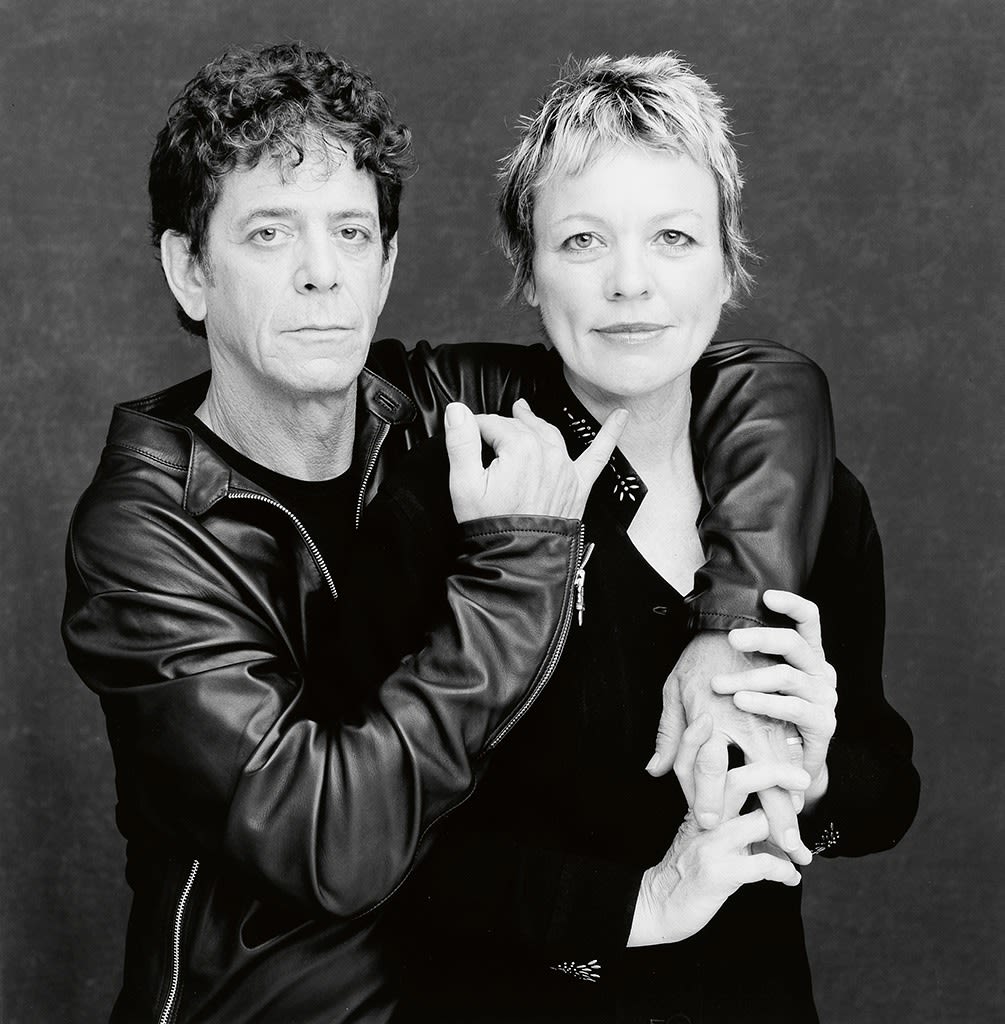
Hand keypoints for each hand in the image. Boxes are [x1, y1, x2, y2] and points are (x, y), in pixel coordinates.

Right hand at [445, 399, 626, 522]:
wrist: (519, 560)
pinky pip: (598, 456)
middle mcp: (549, 454)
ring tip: (524, 413)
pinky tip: (621, 418)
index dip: (475, 428)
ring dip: (535, 422)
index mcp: (521, 448)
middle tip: (487, 427)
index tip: (465, 434)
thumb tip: (457, 410)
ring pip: (549, 434)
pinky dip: (609, 434)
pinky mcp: (578, 485)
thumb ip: (461, 442)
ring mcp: (566, 469)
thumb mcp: (465, 485)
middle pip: (521, 427)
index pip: (493, 424)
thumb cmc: (492, 525)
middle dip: (502, 425)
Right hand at [629, 721, 808, 946]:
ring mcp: (709, 843)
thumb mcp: (700, 828)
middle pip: (737, 780)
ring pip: (757, 821)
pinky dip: (784, 871)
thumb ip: (722, 806)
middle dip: (775, 773)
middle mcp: (702, 816)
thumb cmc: (685, 863)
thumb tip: (759, 796)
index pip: (701, 759)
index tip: (732, 722)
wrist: (657, 904)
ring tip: (801, 851)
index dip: (711, 737)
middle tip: (802, 777)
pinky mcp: (718, 873)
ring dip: (787, 837)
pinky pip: (763, 864)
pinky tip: (791, 877)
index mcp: (697, 802)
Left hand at [647, 631, 811, 863]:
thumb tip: (653, 772)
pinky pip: (794, 751)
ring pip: (780, 769)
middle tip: (779, 850)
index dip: (708, 799)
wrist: (736, 617)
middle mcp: (743, 722)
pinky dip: (800, 775)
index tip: (710, 825)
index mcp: (709, 716)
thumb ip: (668, 735)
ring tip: (797, 833)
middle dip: (767, 819)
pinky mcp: (786, 709)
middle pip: (754, 778)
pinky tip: (805, 797)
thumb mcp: (674, 691)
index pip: (707, 767)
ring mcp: (770, 717)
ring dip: (789, 802)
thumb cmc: (699, 657)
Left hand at [712, 590, 836, 808]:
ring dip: (751, 678)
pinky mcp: (823, 724)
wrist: (789, 767)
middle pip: (794, 642)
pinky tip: (742, 702)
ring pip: (787, 676)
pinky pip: (795, 708)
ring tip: (721, 685)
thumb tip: (709, 634)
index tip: (768, 596)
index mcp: (806, 654)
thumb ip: (741, 660)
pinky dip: (766, 704)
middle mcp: (820, 671)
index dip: (792, 604)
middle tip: (731, 639)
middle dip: (761, 638)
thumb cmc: (762, 718)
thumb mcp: (747, 686)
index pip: (809, 619)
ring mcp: (824, 697)